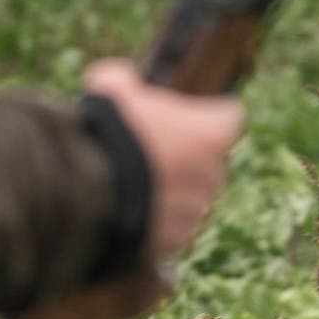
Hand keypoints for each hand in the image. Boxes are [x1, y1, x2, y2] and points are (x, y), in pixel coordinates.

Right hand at [83, 60, 244, 262]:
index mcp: (210, 134)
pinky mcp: (177, 239)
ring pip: (194, 196)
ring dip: (175, 190)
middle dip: (188, 156)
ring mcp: (197, 209)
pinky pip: (175, 227)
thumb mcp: (109, 90)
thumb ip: (122, 81)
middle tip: (153, 151)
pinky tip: (131, 210)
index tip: (192, 116)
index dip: (211, 114)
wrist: (87, 192)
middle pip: (211, 160)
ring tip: (136, 184)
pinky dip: (160, 220)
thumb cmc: (107, 134)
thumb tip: (118, 78)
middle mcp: (212, 173)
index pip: (230, 116)